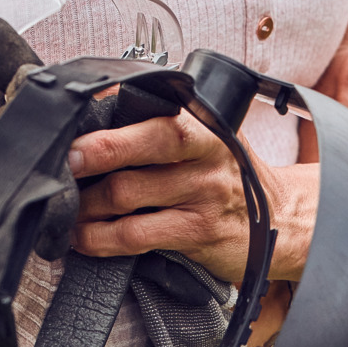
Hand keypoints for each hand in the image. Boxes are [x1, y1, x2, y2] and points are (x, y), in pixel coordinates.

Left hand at [68, 110, 315, 289]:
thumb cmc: (233, 177)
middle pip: (143, 144)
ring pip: (128, 192)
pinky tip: (84, 237)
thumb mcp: (212, 139)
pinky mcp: (196, 232)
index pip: (156, 108)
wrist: (284, 221)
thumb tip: (102, 108)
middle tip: (62, 160)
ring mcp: (202, 194)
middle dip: (94, 151)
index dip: (114, 111)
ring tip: (66, 206)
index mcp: (206, 123)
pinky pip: (136, 235)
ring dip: (86, 202)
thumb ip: (165, 123)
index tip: (78, 114)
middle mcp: (206, 153)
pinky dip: (101, 238)